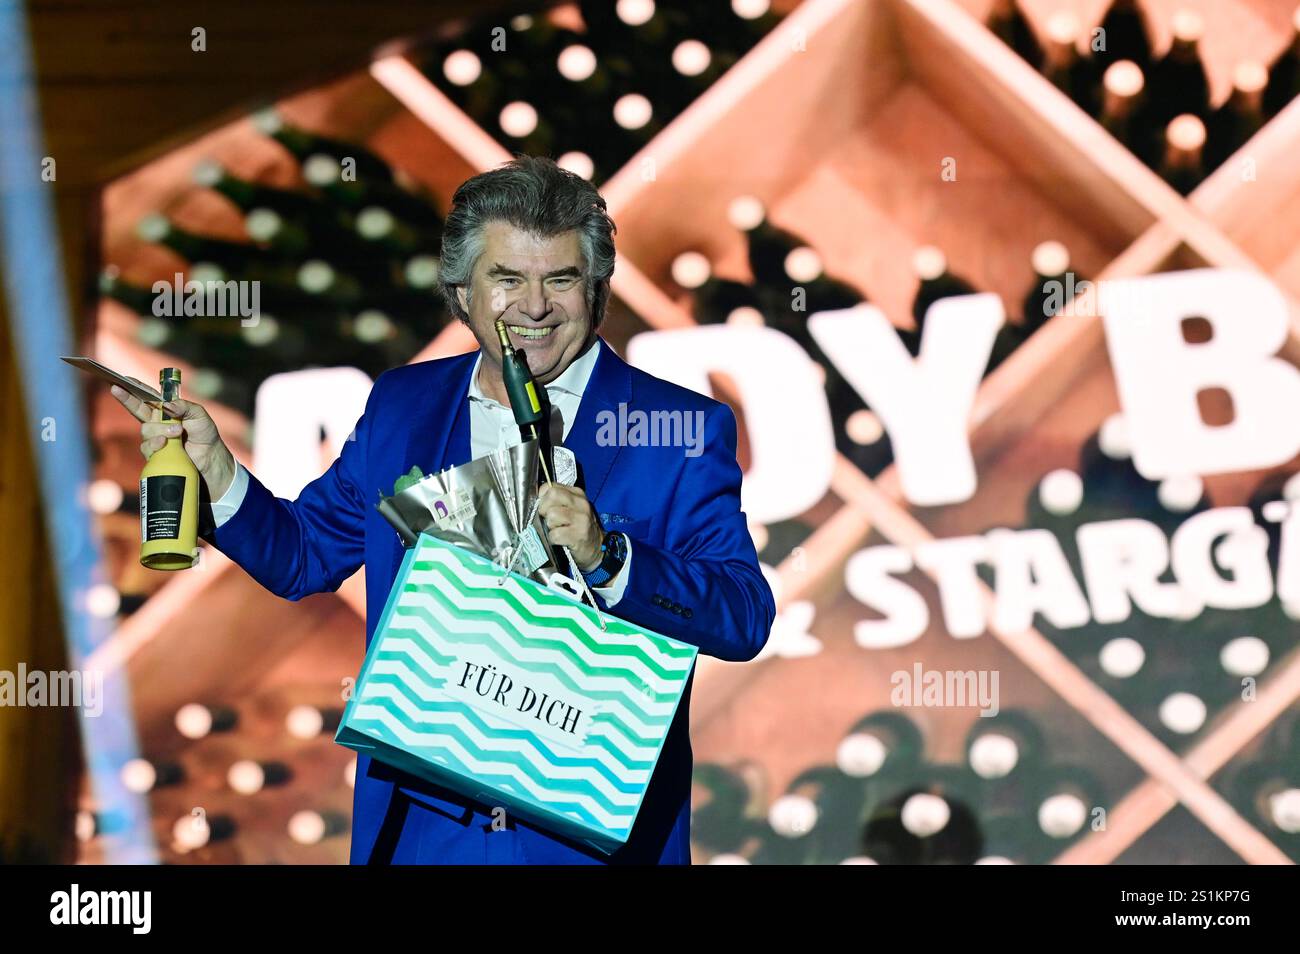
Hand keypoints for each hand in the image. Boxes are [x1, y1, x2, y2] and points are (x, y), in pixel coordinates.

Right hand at [111, 380, 237, 499]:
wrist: (209, 457)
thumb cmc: (204, 433)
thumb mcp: (198, 414)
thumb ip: (184, 406)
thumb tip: (166, 405)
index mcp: (166, 410)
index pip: (147, 397)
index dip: (134, 389)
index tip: (122, 381)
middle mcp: (157, 422)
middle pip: (137, 409)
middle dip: (127, 399)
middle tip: (116, 390)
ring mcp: (154, 438)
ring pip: (146, 430)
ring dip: (160, 429)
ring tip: (178, 431)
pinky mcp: (155, 453)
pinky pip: (147, 447)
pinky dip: (155, 444)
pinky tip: (164, 443)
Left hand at [537, 483, 603, 570]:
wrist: (595, 546)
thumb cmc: (578, 526)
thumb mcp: (571, 507)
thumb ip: (556, 500)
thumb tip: (536, 500)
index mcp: (577, 493)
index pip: (549, 487)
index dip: (542, 499)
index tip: (545, 508)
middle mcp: (581, 503)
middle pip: (551, 496)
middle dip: (544, 509)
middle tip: (549, 519)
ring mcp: (581, 519)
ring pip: (552, 515)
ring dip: (550, 526)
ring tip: (557, 529)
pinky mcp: (578, 535)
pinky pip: (555, 534)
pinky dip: (553, 539)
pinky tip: (561, 539)